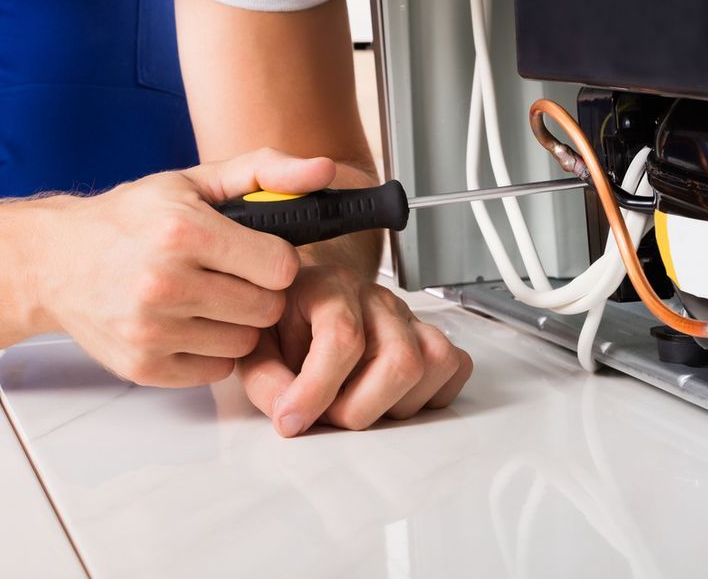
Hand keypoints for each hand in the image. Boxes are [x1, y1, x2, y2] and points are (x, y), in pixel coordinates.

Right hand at [34, 147, 339, 387]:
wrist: (56, 260)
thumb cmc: (130, 218)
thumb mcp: (194, 180)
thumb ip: (265, 170)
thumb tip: (324, 171)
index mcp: (182, 231)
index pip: (279, 267)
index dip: (273, 260)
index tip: (254, 254)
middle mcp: (165, 283)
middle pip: (266, 309)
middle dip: (257, 292)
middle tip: (229, 276)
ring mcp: (152, 330)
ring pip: (245, 343)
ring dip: (235, 323)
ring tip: (205, 297)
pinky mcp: (144, 367)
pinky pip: (215, 370)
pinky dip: (209, 350)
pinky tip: (186, 322)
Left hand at [239, 263, 472, 436]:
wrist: (305, 295)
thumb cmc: (282, 319)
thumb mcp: (254, 344)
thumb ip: (264, 378)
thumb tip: (290, 415)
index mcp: (329, 287)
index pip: (343, 338)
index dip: (316, 390)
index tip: (290, 420)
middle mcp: (376, 298)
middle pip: (400, 360)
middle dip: (360, 408)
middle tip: (327, 415)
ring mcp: (408, 316)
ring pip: (433, 365)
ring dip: (393, 405)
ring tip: (356, 403)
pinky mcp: (428, 335)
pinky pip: (454, 368)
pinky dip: (428, 395)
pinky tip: (387, 397)